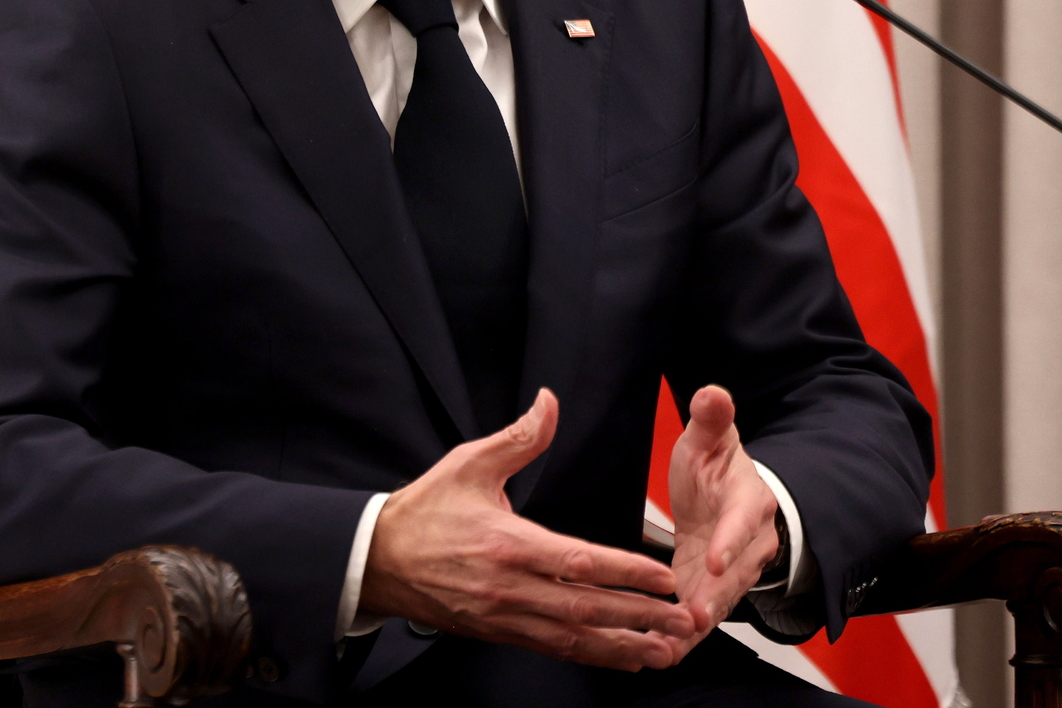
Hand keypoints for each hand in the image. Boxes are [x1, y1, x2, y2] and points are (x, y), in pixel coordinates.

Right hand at [360, 388, 695, 670]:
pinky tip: (620, 657)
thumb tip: (549, 403)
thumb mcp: (469, 463)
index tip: (662, 579)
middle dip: (639, 617)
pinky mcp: (499, 632)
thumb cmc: (424, 511)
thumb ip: (518, 438)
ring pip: (573, 636)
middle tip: (683, 622)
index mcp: (508, 543)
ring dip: (622, 645)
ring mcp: (505, 615)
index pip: (579, 561)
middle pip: (585, 607)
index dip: (625, 573)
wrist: (378, 560)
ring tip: (664, 650)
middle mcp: (510, 586)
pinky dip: (591, 655)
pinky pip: (553, 648)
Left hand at [666, 385, 778, 653]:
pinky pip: (700, 616)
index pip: (742, 523)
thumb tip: (712, 393)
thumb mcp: (711, 438)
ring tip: (669, 647)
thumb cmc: (716, 466)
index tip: (714, 560)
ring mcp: (732, 573)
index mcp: (749, 502)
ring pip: (717, 603)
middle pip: (733, 576)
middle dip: (712, 599)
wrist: (727, 496)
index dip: (730, 542)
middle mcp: (748, 544)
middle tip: (688, 618)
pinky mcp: (711, 591)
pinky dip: (682, 638)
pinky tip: (658, 654)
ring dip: (695, 627)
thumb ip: (712, 418)